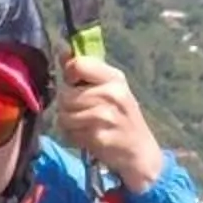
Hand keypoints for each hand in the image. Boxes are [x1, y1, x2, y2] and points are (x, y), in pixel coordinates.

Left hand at [54, 51, 163, 190]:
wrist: (140, 152)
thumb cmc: (122, 117)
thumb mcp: (111, 88)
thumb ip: (86, 70)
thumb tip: (62, 50)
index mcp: (114, 78)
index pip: (78, 64)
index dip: (69, 74)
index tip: (75, 84)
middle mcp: (111, 94)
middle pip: (65, 94)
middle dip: (68, 105)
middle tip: (82, 111)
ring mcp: (105, 116)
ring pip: (64, 114)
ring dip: (69, 122)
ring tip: (85, 125)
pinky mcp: (98, 136)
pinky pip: (70, 132)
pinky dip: (74, 136)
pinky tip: (87, 137)